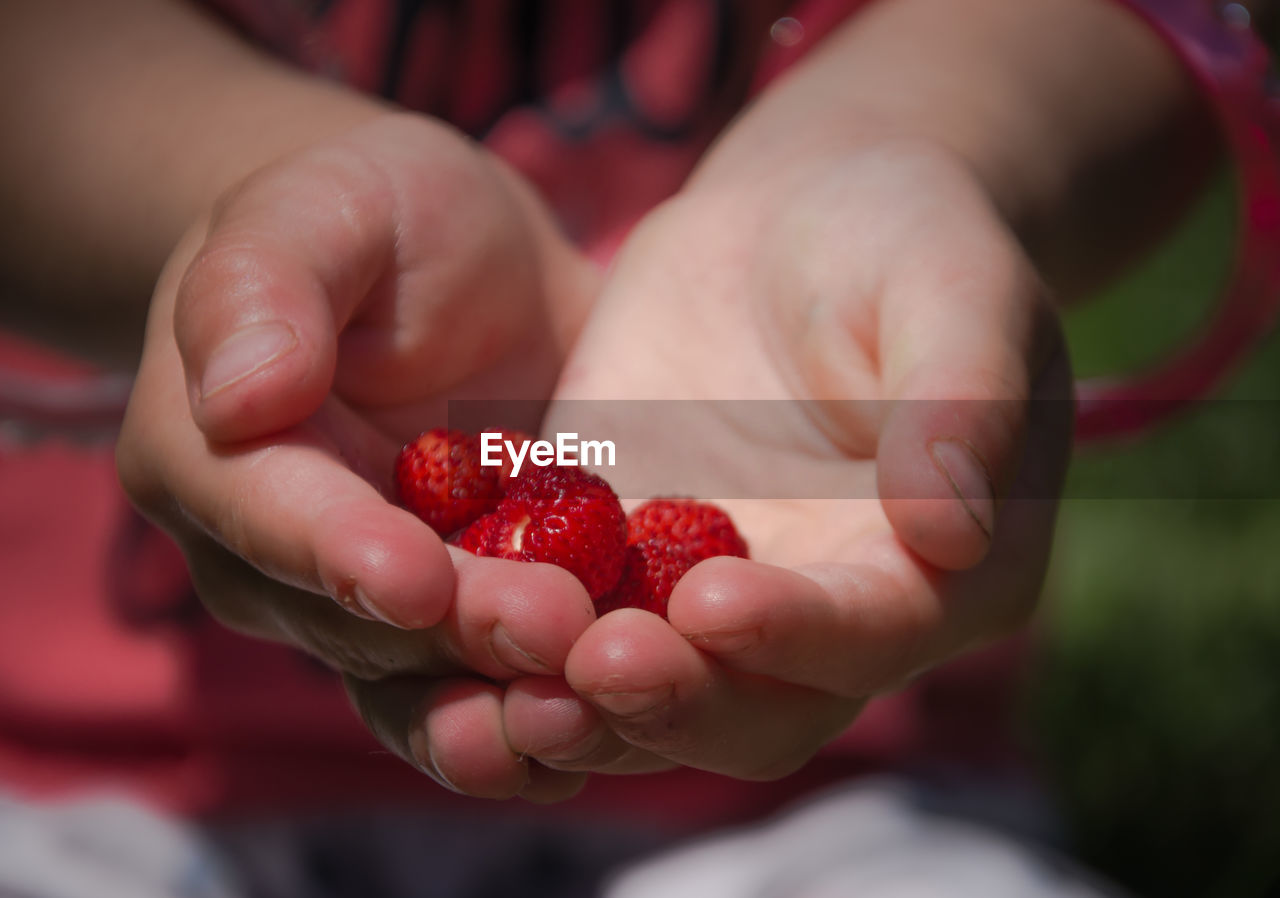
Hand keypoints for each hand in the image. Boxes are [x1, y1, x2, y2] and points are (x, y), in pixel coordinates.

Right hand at [118, 114, 602, 800]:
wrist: (460, 273)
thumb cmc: (377, 217)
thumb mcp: (327, 205)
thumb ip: (265, 285)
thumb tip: (234, 399)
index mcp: (215, 453)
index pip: (268, 518)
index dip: (340, 554)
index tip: (415, 578)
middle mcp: (278, 558)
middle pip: (360, 621)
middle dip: (457, 636)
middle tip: (556, 634)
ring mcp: (370, 604)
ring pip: (418, 687)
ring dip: (499, 715)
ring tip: (585, 715)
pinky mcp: (458, 621)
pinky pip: (482, 690)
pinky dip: (538, 721)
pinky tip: (611, 733)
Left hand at [502, 142, 1073, 779]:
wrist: (795, 217)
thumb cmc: (903, 236)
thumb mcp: (952, 289)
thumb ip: (962, 399)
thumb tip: (955, 531)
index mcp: (940, 572)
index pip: (874, 633)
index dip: (800, 633)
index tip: (714, 604)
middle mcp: (827, 613)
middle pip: (756, 706)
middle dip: (676, 699)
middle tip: (593, 666)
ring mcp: (715, 597)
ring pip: (651, 691)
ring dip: (582, 703)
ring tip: (508, 685)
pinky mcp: (618, 559)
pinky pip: (566, 621)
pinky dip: (514, 643)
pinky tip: (450, 625)